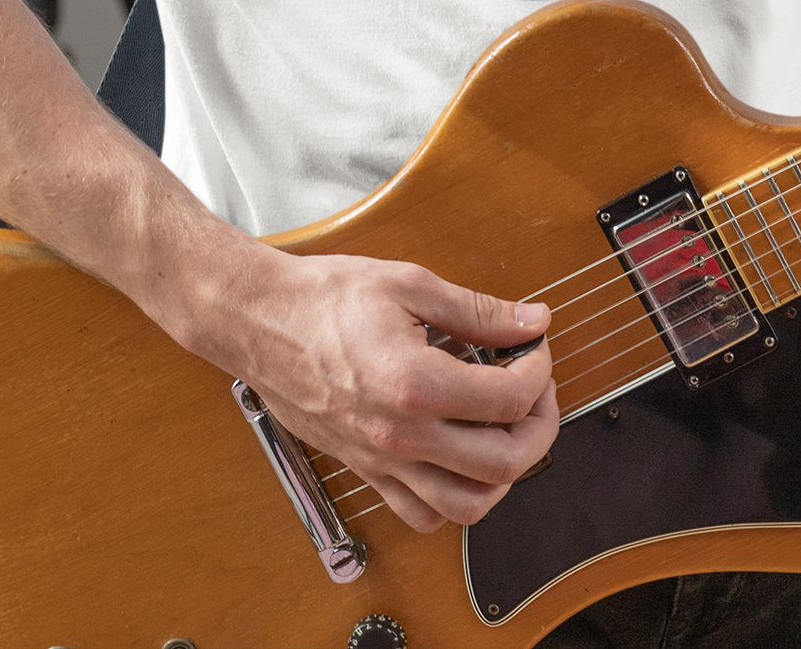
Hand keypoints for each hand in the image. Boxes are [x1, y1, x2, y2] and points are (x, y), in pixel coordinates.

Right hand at [230, 251, 557, 531]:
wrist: (261, 322)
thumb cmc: (324, 299)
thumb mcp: (410, 285)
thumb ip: (478, 311)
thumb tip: (531, 322)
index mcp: (414, 384)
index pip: (509, 399)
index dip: (538, 370)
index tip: (533, 346)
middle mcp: (400, 436)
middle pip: (503, 463)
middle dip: (538, 425)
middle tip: (535, 388)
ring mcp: (382, 462)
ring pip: (468, 506)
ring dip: (505, 473)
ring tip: (508, 428)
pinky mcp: (367, 471)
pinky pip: (423, 515)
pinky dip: (457, 499)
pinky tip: (463, 457)